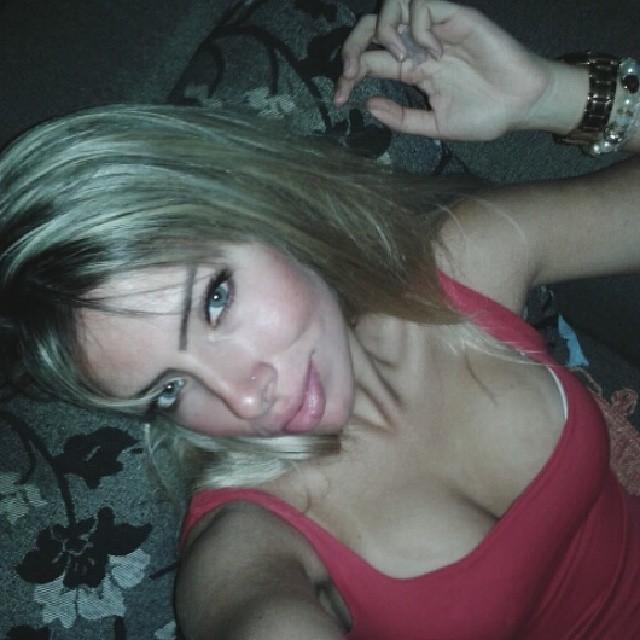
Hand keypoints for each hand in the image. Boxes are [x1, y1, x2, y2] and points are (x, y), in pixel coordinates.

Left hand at [334, 0, 554, 140]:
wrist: (521, 107)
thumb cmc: (484, 116)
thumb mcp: (434, 126)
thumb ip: (402, 118)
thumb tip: (367, 105)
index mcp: (410, 70)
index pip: (368, 60)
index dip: (348, 75)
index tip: (340, 98)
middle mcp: (417, 46)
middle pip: (371, 26)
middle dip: (351, 46)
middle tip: (350, 72)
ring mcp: (435, 30)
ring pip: (393, 6)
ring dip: (384, 31)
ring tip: (401, 61)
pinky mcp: (455, 17)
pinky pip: (423, 3)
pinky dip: (418, 26)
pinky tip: (433, 54)